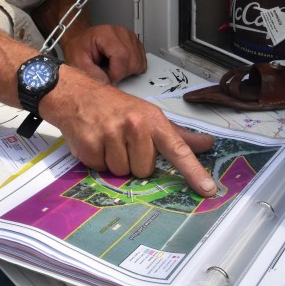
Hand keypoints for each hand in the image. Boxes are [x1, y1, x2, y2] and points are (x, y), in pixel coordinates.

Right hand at [42, 71, 217, 196]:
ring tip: (108, 141)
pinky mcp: (90, 146)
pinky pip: (101, 170)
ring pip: (122, 173)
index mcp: (152, 120)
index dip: (194, 171)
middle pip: (145, 170)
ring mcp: (111, 135)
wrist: (76, 95)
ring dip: (114, 162)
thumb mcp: (148, 115)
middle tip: (124, 142)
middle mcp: (134, 126)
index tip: (208, 190)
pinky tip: (95, 142)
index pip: (178, 149)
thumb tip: (206, 144)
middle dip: (134, 161)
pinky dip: (97, 161)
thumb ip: (178, 135)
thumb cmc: (115, 107)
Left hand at [60, 24, 146, 84]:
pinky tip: (120, 65)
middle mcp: (121, 32)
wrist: (81, 41)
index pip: (121, 55)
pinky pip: (142, 61)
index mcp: (106, 33)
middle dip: (121, 74)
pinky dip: (133, 68)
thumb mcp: (78, 61)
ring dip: (127, 71)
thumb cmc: (79, 48)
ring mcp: (130, 36)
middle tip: (108, 73)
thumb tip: (108, 83)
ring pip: (139, 62)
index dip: (116, 72)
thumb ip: (92, 73)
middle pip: (132, 60)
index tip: (108, 78)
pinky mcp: (135, 43)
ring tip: (113, 68)